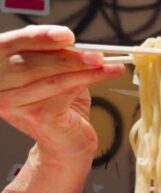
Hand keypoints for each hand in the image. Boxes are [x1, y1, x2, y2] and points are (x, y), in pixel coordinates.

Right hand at [0, 25, 124, 159]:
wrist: (66, 146)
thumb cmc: (59, 109)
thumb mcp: (52, 75)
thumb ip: (53, 57)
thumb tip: (70, 40)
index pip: (9, 46)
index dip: (36, 37)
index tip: (65, 35)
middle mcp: (0, 89)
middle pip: (30, 61)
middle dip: (66, 54)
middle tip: (94, 52)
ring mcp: (15, 104)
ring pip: (52, 76)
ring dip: (84, 67)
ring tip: (105, 63)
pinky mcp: (38, 116)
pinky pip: (66, 90)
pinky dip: (90, 78)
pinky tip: (107, 73)